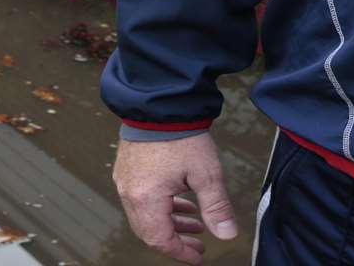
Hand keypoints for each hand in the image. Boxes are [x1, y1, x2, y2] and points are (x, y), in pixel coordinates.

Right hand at [113, 133, 238, 262]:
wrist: (159, 102)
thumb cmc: (181, 135)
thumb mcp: (206, 173)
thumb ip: (216, 207)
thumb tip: (227, 235)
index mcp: (146, 198)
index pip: (160, 239)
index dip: (180, 253)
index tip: (198, 256)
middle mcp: (130, 193)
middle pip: (149, 232)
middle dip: (176, 241)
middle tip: (198, 245)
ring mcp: (126, 181)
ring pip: (145, 216)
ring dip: (170, 223)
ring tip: (195, 224)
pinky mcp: (127, 169)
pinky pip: (141, 199)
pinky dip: (161, 208)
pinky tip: (180, 202)